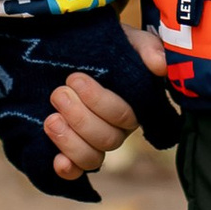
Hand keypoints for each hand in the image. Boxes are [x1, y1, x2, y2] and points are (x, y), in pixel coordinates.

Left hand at [47, 19, 172, 180]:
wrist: (65, 45)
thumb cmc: (101, 42)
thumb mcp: (124, 38)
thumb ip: (146, 47)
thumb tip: (160, 66)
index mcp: (132, 104)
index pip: (124, 117)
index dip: (99, 102)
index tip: (74, 78)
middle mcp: (115, 127)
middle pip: (107, 139)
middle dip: (80, 117)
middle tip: (59, 92)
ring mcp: (92, 140)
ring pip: (93, 158)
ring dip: (70, 142)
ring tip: (51, 120)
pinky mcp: (70, 149)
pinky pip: (76, 171)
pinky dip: (68, 170)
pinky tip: (58, 161)